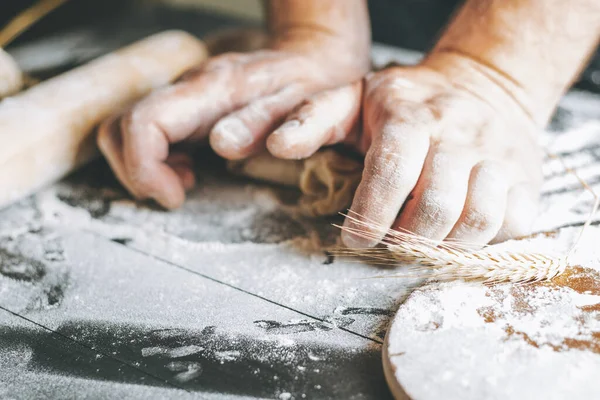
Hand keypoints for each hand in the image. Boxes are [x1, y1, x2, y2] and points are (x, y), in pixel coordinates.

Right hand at [97, 27, 369, 208]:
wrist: (312, 57)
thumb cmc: (312, 85)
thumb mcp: (302, 107)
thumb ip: (263, 122)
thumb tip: (221, 145)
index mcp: (212, 89)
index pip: (143, 122)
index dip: (144, 167)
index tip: (175, 197)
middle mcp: (187, 88)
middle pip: (119, 126)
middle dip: (135, 172)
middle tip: (174, 195)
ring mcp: (182, 95)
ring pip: (124, 129)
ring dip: (142, 167)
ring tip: (183, 183)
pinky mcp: (184, 106)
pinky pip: (145, 133)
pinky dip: (154, 160)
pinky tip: (188, 171)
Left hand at [267, 55, 542, 245]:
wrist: (486, 82)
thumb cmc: (408, 101)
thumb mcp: (354, 98)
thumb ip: (312, 119)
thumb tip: (275, 146)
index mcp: (411, 115)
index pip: (392, 171)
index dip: (371, 214)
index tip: (355, 240)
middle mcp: (460, 134)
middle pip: (435, 206)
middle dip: (406, 238)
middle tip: (390, 241)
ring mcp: (499, 156)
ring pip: (477, 220)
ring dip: (442, 245)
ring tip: (420, 240)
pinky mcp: (526, 177)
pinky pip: (512, 223)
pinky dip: (483, 241)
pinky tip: (458, 233)